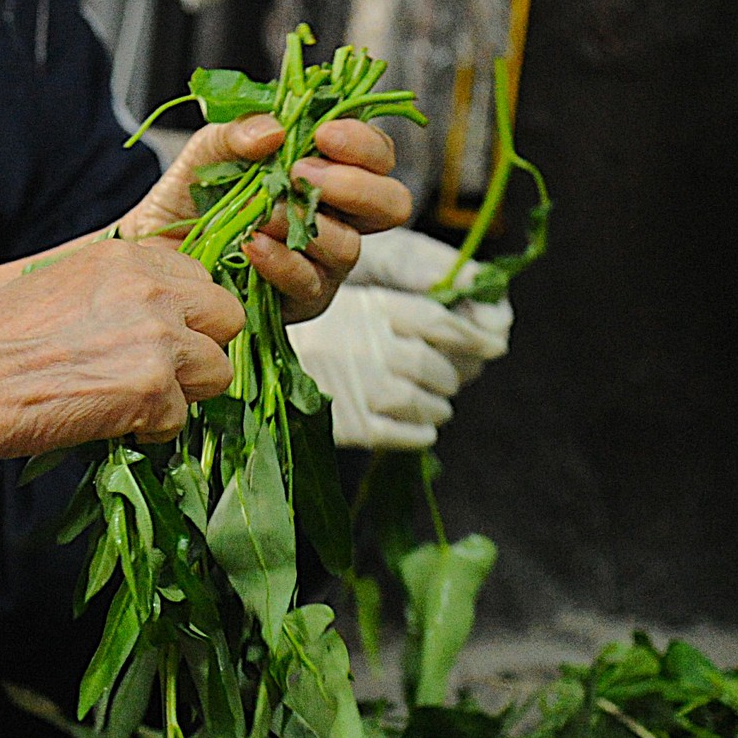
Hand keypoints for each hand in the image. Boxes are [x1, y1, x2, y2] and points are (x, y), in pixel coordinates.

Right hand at [0, 239, 244, 486]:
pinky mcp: (153, 388)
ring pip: (218, 369)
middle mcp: (149, 288)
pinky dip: (151, 428)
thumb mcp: (62, 286)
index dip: (185, 314)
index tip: (159, 336)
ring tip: (134, 401)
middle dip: (201, 347)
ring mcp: (157, 337)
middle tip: (160, 372)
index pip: (198, 277)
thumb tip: (157, 314)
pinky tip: (109, 421)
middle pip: (226, 316)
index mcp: (125, 257)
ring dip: (184, 391)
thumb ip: (118, 290)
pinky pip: (181, 417)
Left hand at [115, 114, 413, 323]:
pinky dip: (281, 261)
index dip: (364, 144)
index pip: (377, 156)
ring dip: (303, 223)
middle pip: (391, 205)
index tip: (325, 134)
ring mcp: (324, 262)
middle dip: (354, 186)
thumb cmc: (191, 196)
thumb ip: (237, 132)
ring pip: (349, 247)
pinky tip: (251, 245)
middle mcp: (338, 217)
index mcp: (328, 172)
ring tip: (261, 212)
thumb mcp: (206, 152)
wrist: (152, 248)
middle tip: (301, 174)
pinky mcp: (300, 301)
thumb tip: (274, 131)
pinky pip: (309, 284)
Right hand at [286, 236, 515, 449]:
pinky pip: (412, 435)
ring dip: (437, 403)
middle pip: (441, 367)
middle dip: (451, 374)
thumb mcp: (343, 302)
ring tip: (427, 399)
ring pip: (431, 403)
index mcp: (369, 310)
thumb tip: (469, 323)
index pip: (440, 323)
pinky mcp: (357, 428)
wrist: (247, 368)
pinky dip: (421, 430)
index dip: (472, 334)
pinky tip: (414, 423)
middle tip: (446, 374)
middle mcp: (372, 348)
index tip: (490, 341)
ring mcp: (365, 390)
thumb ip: (395, 306)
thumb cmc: (297, 331)